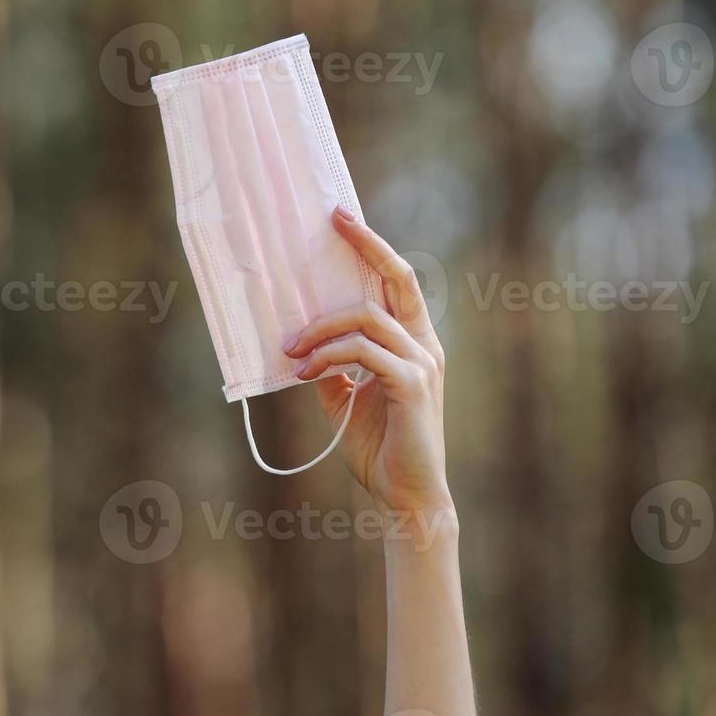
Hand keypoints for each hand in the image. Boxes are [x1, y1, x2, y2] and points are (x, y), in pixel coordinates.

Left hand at [284, 207, 452, 517]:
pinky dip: (328, 356)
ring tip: (290, 349)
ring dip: (320, 328)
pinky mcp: (412, 385)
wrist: (407, 498)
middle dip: (365, 245)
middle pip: (397, 279)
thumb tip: (301, 347)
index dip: (373, 246)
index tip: (343, 218)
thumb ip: (332, 370)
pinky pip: (362, 352)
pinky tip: (304, 372)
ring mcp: (422, 363)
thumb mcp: (347, 402)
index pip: (397, 282)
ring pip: (366, 317)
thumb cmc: (383, 450)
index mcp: (414, 344)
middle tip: (329, 223)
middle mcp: (425, 346)